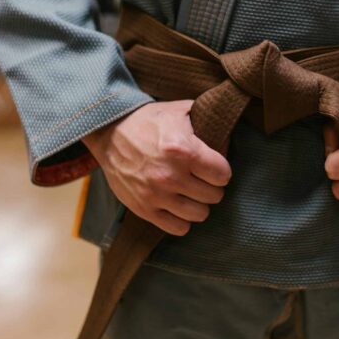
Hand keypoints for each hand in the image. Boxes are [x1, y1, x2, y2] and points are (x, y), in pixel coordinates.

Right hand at [81, 100, 231, 235]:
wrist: (110, 133)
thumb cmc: (148, 121)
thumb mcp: (179, 110)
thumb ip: (206, 119)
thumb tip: (228, 134)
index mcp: (184, 150)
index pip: (223, 174)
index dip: (221, 170)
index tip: (213, 168)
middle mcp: (171, 175)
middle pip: (214, 196)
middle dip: (211, 187)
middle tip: (201, 180)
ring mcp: (157, 195)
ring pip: (199, 214)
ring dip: (198, 204)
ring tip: (191, 194)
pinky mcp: (144, 208)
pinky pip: (178, 228)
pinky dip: (182, 220)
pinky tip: (178, 206)